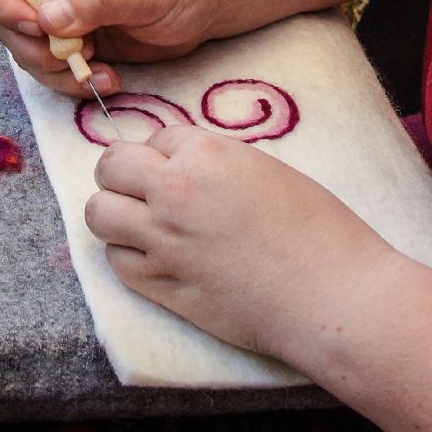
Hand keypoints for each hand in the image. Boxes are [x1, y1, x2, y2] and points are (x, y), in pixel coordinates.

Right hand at [0, 0, 225, 94]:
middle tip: (71, 58)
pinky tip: (111, 81)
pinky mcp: (80, 45)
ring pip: (27, 50)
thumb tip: (46, 19)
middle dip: (30, 47)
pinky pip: (55, 70)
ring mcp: (64, 17)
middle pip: (5, 17)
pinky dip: (74, 83)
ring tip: (100, 75)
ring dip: (54, 72)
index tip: (35, 26)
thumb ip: (98, 0)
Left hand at [86, 121, 393, 362]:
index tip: (179, 169)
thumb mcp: (270, 172)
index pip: (156, 137)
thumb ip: (221, 165)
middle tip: (144, 191)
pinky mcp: (162, 286)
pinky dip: (126, 256)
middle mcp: (174, 190)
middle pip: (111, 167)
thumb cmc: (321, 230)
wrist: (332, 295)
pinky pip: (116, 261)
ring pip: (99, 214)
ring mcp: (163, 240)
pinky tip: (152, 258)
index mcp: (207, 152)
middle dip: (123, 175)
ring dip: (114, 214)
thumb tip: (192, 169)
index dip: (166, 153)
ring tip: (137, 223)